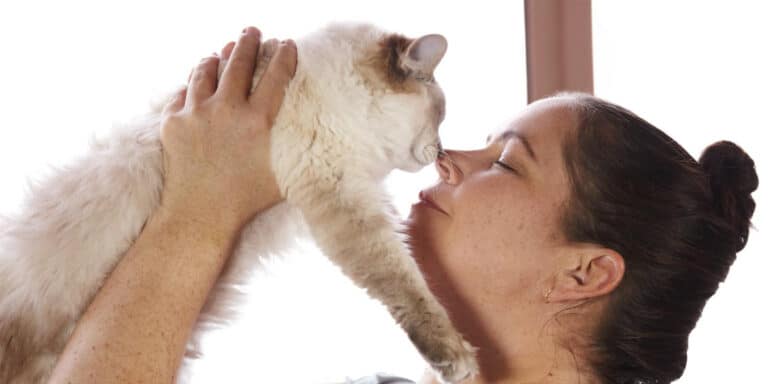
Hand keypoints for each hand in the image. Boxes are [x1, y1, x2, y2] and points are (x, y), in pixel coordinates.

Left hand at [158, 26, 296, 234]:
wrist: (200, 214)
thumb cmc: (246, 200)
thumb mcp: (284, 176)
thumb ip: (299, 155)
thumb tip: (322, 147)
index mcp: (257, 121)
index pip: (275, 76)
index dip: (284, 56)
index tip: (287, 44)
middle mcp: (226, 110)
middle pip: (238, 63)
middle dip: (247, 42)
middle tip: (252, 30)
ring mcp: (196, 113)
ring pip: (204, 72)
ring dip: (215, 58)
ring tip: (219, 52)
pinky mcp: (173, 123)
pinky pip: (182, 94)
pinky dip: (191, 86)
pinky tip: (196, 84)